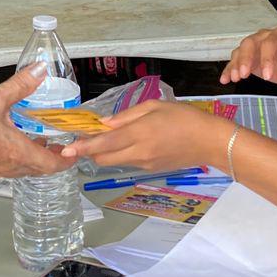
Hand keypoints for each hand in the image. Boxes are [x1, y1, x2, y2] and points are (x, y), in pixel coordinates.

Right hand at [0, 67, 76, 178]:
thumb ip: (21, 84)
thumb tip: (39, 71)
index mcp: (18, 152)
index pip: (53, 165)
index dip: (67, 160)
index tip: (74, 153)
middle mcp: (10, 166)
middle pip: (40, 169)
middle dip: (52, 157)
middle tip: (58, 145)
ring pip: (23, 170)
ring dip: (33, 158)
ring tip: (36, 142)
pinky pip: (7, 169)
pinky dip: (16, 159)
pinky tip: (9, 144)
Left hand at [61, 101, 234, 170]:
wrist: (210, 142)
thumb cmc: (185, 117)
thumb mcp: (155, 106)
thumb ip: (126, 116)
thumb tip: (104, 124)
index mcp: (138, 134)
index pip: (103, 145)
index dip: (82, 147)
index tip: (66, 150)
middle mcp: (138, 153)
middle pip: (103, 159)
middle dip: (91, 151)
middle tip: (88, 137)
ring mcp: (144, 164)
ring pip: (114, 162)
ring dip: (106, 153)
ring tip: (109, 138)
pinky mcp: (151, 170)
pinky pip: (128, 162)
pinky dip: (121, 154)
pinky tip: (130, 143)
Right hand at [222, 28, 276, 85]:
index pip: (269, 44)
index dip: (267, 59)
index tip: (268, 76)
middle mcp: (262, 37)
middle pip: (250, 43)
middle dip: (246, 59)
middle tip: (244, 74)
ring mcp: (252, 46)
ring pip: (240, 51)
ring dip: (235, 65)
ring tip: (235, 78)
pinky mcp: (245, 57)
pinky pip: (234, 61)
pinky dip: (229, 70)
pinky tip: (225, 79)